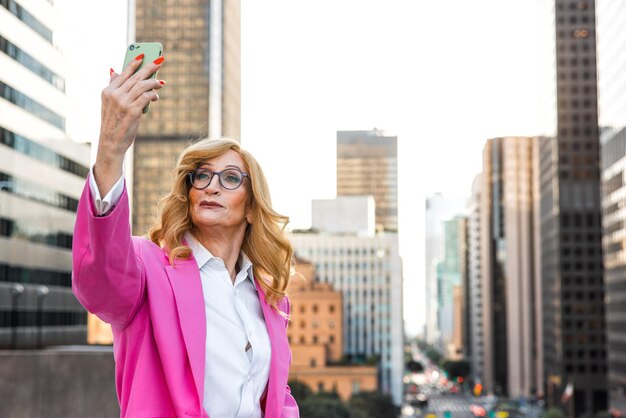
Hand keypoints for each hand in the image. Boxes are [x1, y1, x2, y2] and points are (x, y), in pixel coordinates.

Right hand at [94, 55, 164, 194]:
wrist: (111, 142)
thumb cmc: (113, 123)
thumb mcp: (109, 104)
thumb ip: (114, 87)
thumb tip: (114, 70)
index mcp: (107, 91)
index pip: (123, 73)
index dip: (134, 63)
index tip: (143, 55)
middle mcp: (114, 94)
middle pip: (135, 77)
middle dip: (149, 68)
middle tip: (160, 61)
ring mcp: (123, 102)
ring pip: (142, 85)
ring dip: (154, 82)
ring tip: (161, 82)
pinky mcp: (133, 111)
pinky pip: (147, 97)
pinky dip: (153, 95)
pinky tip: (155, 96)